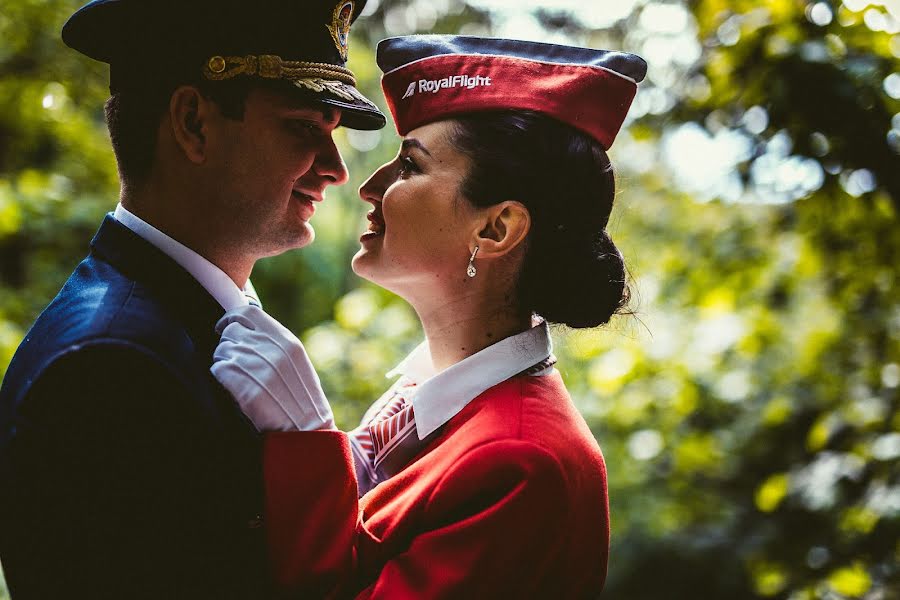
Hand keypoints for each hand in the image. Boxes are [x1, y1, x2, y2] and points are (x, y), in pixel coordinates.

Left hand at [211, 305, 334, 431]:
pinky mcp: (243, 385)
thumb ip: (276, 343)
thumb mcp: (297, 362)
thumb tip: (248, 329)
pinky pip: (218, 368)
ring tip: (238, 376)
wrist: (305, 429)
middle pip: (231, 331)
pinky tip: (233, 386)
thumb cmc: (302, 398)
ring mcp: (256, 366)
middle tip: (234, 361)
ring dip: (224, 361)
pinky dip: (221, 376)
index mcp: (286, 341)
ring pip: (221, 350)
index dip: (231, 318)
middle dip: (227, 344)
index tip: (223, 327)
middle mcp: (271, 349)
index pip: (248, 313)